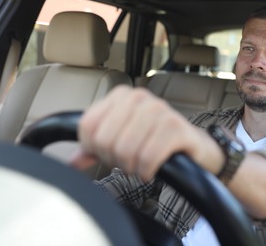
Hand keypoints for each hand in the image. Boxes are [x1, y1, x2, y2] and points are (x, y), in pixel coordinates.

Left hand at [77, 85, 223, 180]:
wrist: (192, 145)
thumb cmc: (154, 140)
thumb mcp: (122, 138)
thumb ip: (95, 147)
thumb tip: (73, 162)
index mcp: (121, 96)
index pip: (87, 126)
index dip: (94, 148)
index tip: (109, 153)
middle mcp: (140, 97)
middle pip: (105, 140)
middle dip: (115, 159)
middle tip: (129, 161)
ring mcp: (160, 110)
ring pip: (126, 150)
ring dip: (132, 167)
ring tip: (141, 164)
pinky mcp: (176, 127)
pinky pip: (148, 157)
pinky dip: (147, 171)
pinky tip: (152, 169)